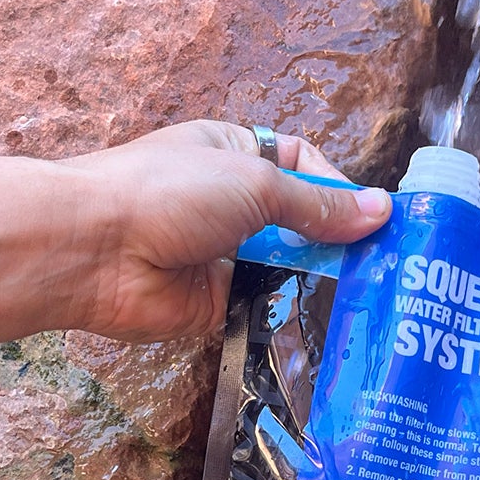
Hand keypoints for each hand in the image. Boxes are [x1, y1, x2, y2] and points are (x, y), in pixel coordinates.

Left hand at [58, 120, 390, 341]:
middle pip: (300, 222)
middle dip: (338, 242)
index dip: (339, 189)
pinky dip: (292, 315)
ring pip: (287, 268)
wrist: (94, 249)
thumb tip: (379, 211)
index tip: (375, 219)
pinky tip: (329, 326)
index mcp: (236, 153)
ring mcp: (224, 254)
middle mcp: (231, 202)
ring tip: (369, 300)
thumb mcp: (255, 182)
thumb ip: (317, 205)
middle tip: (385, 269)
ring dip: (320, 281)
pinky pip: (265, 308)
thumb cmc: (170, 191)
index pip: (303, 165)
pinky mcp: (217, 303)